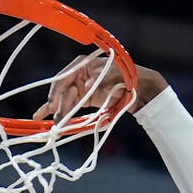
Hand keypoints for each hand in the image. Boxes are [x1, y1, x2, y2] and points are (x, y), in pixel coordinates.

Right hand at [33, 55, 166, 119]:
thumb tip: (87, 85)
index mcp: (83, 65)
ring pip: (66, 101)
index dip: (56, 92)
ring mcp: (82, 88)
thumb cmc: (126, 76)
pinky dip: (64, 114)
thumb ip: (100, 80)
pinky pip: (72, 107)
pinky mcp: (87, 99)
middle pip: (64, 93)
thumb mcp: (113, 76)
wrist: (139, 88)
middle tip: (57, 122)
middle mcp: (79, 76)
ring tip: (55, 127)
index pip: (63, 78)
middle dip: (59, 107)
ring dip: (60, 114)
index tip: (52, 106)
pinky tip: (53, 120)